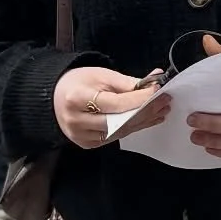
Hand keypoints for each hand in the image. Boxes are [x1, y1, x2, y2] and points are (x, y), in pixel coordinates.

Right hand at [53, 66, 169, 148]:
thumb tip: (154, 82)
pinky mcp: (86, 144)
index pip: (114, 103)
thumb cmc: (79, 82)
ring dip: (143, 122)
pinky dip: (133, 128)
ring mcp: (80, 136)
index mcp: (76, 99)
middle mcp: (76, 121)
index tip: (157, 90)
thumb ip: (126, 82)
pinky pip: (115, 137)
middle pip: (118, 121)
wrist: (55, 96)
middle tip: (165, 102)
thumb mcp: (101, 75)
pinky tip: (149, 120)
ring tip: (162, 110)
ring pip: (119, 132)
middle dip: (146, 112)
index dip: (138, 99)